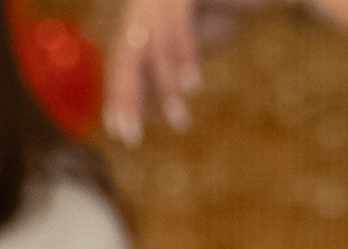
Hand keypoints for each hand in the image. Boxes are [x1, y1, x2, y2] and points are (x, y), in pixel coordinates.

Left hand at [102, 0, 259, 141]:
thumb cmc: (227, 12)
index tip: (120, 132)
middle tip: (132, 138)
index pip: (121, 57)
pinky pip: (178, 21)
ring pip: (154, 42)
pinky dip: (185, 56)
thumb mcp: (188, 50)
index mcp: (144, 13)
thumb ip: (164, 73)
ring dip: (166, 87)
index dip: (119, 95)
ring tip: (180, 121)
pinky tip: (194, 86)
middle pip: (127, 51)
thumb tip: (143, 111)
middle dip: (128, 97)